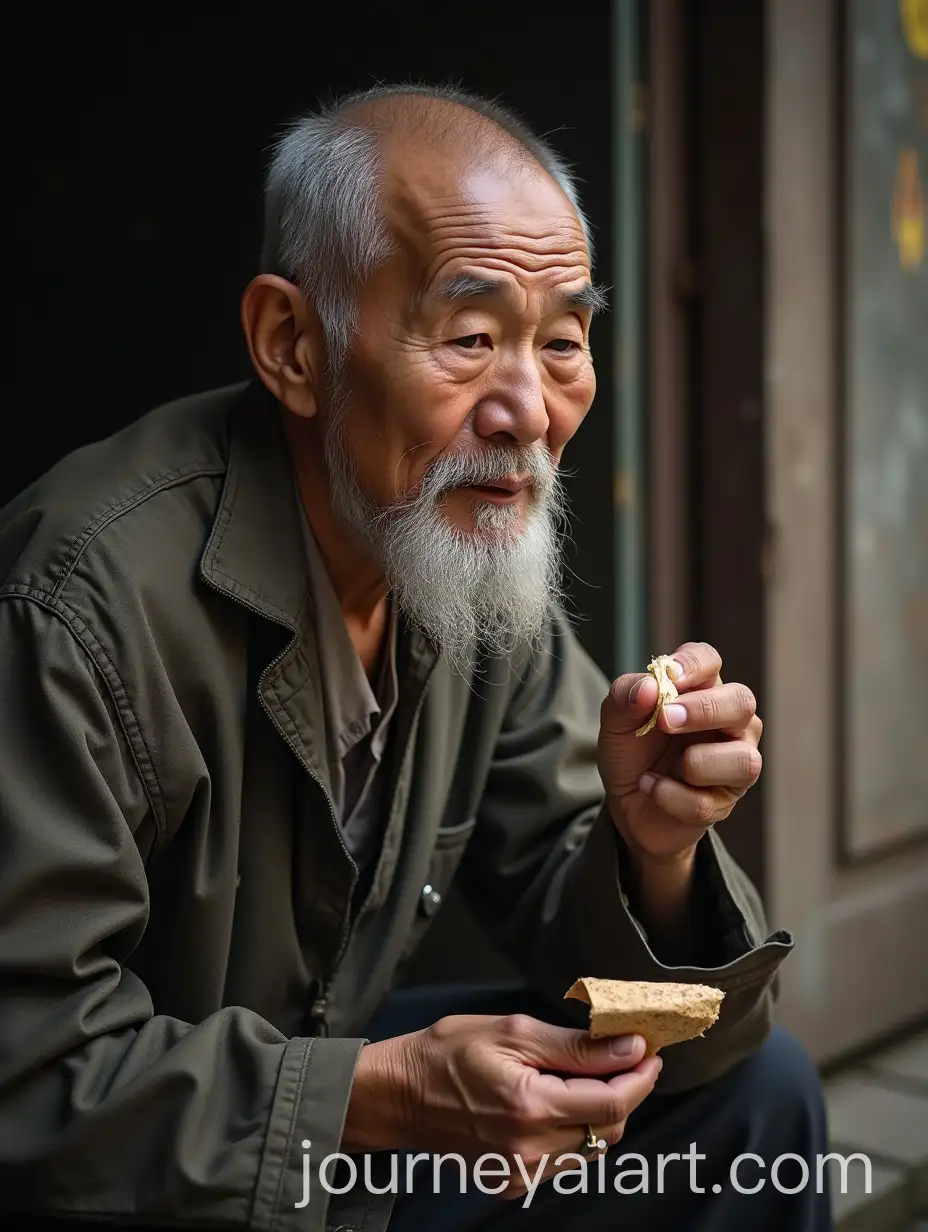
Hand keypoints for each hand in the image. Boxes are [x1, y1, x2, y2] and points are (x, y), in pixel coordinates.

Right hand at [343, 1014, 660, 1197]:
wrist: (400, 1094)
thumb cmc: (448, 1051)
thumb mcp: (513, 1030)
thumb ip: (576, 1045)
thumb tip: (629, 1046)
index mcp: (530, 1106)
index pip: (612, 1101)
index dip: (641, 1076)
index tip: (650, 1050)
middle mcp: (530, 1149)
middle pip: (609, 1128)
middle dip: (626, 1091)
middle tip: (624, 1056)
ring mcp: (522, 1172)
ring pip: (592, 1147)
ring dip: (602, 1111)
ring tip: (589, 1075)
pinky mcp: (514, 1181)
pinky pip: (566, 1160)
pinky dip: (575, 1130)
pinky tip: (560, 1101)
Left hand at [598, 641, 762, 865]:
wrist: (626, 801)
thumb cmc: (632, 750)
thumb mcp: (616, 719)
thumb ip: (625, 695)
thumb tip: (648, 687)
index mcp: (702, 689)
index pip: (709, 661)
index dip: (694, 664)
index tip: (670, 675)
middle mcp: (730, 722)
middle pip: (742, 702)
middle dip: (705, 709)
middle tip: (666, 719)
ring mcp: (734, 762)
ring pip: (742, 759)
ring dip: (695, 763)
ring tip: (656, 769)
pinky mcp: (724, 801)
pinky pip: (706, 802)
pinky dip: (669, 795)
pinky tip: (652, 788)